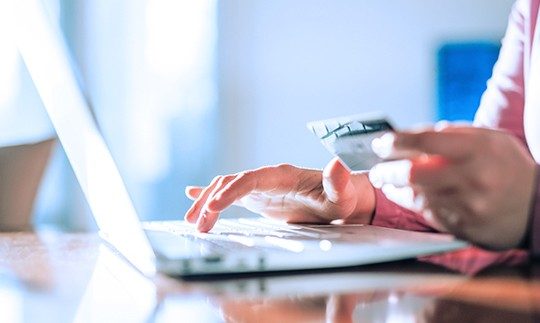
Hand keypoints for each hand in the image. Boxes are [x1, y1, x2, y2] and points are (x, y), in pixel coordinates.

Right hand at [184, 158, 375, 231]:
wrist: (339, 198)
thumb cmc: (341, 198)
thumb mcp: (342, 194)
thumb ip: (338, 182)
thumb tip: (336, 165)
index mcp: (282, 175)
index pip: (250, 179)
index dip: (230, 191)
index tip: (213, 207)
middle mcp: (267, 177)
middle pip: (232, 182)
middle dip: (211, 201)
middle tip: (198, 224)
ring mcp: (261, 186)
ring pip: (226, 187)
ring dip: (207, 202)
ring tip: (192, 221)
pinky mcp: (259, 196)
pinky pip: (231, 192)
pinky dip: (211, 194)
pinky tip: (193, 196)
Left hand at [388, 126, 536, 249]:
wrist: (536, 206)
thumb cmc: (505, 166)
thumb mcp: (487, 139)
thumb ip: (450, 134)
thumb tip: (408, 136)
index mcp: (478, 149)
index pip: (426, 141)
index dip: (396, 141)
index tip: (380, 142)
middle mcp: (473, 178)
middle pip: (414, 173)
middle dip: (386, 170)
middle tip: (375, 169)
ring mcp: (468, 205)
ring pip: (416, 196)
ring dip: (394, 188)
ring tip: (385, 180)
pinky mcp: (463, 226)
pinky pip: (426, 213)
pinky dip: (410, 202)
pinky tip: (403, 195)